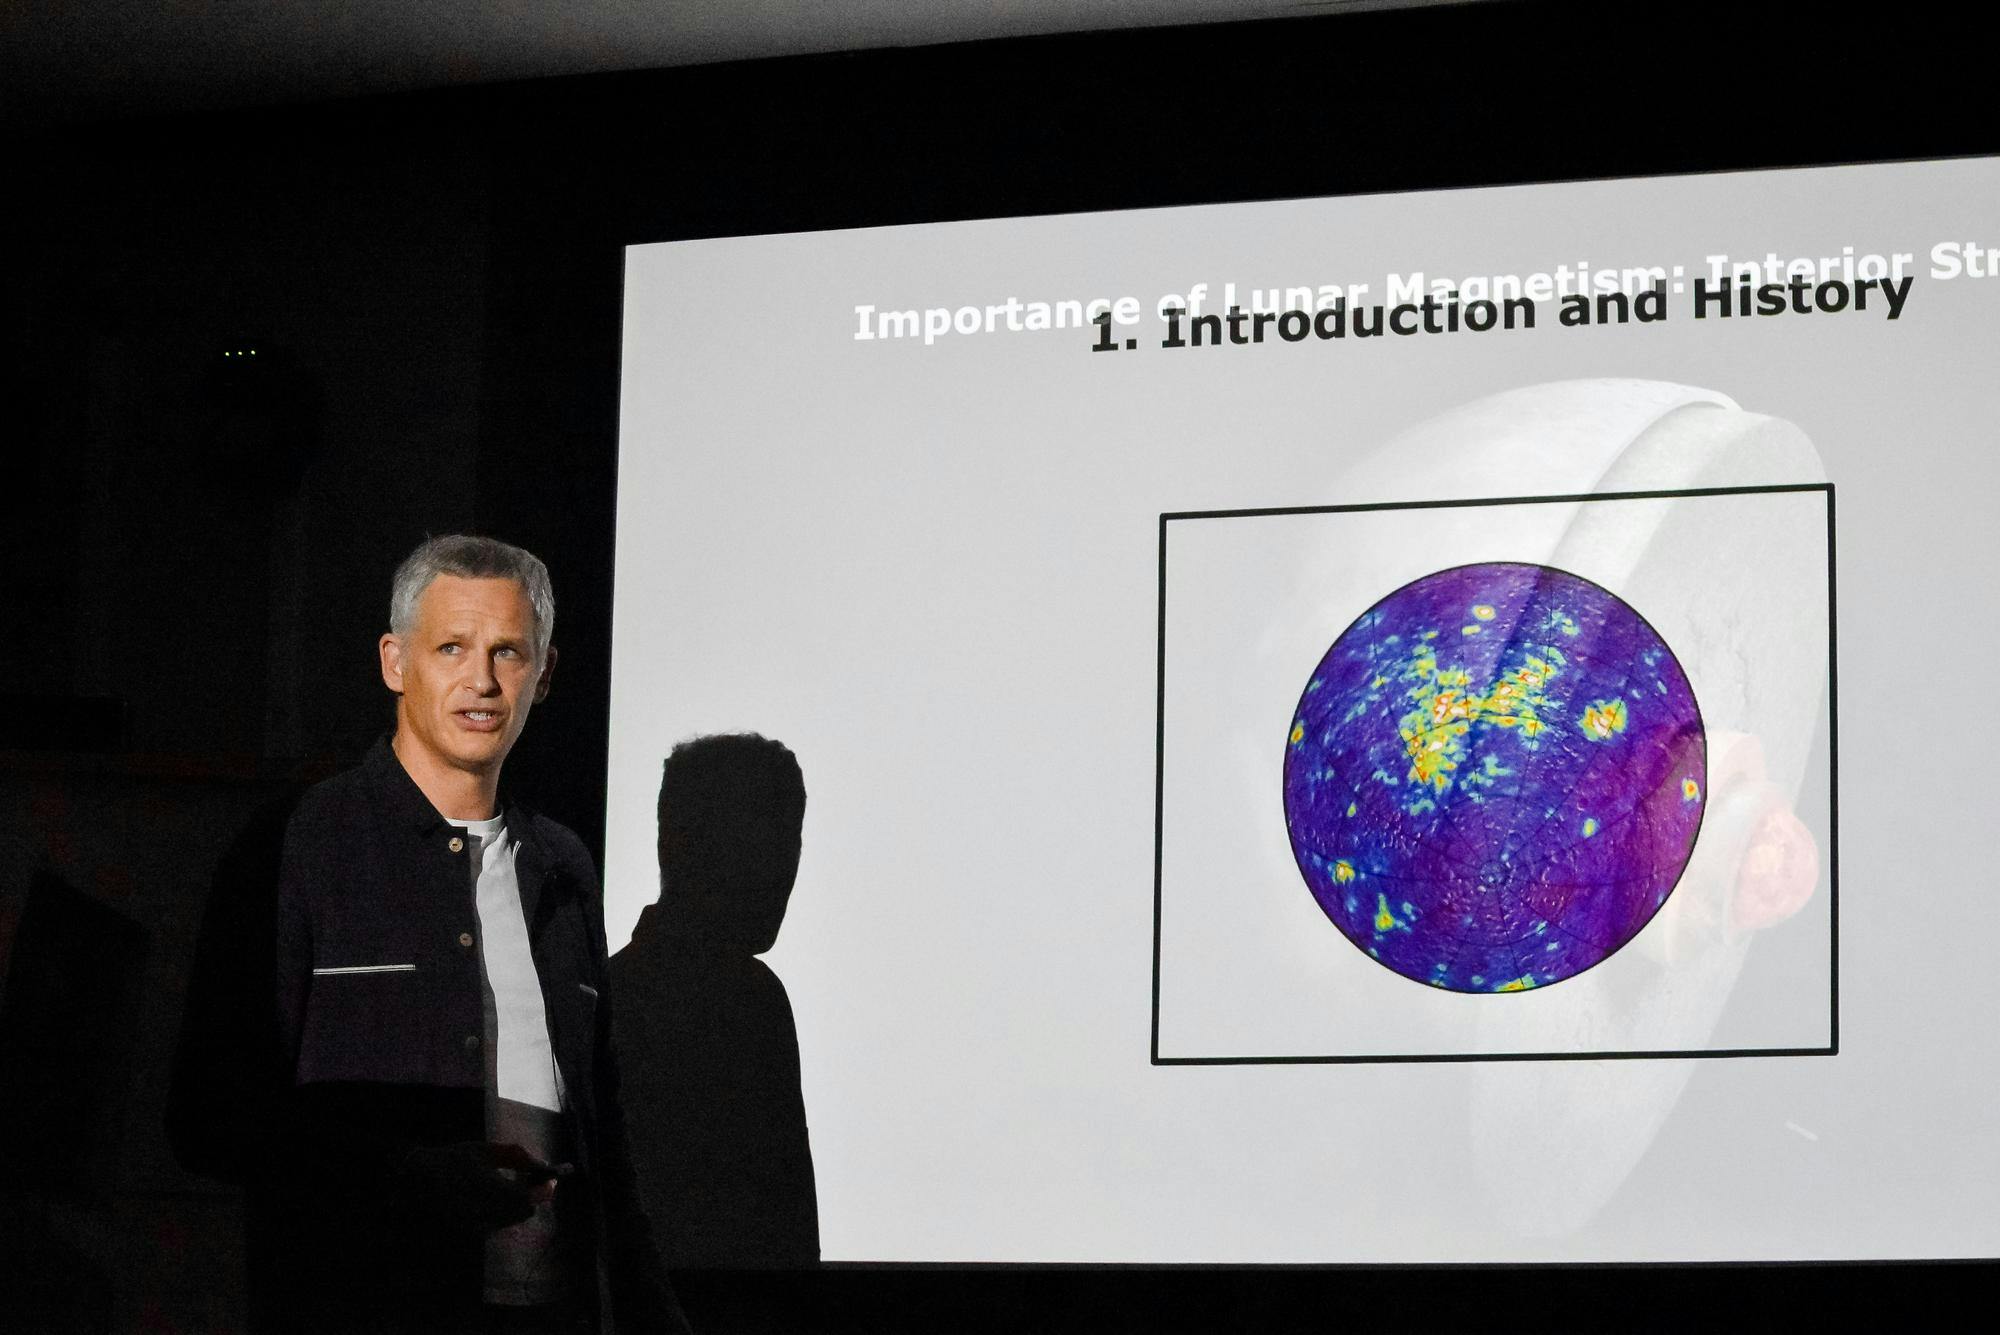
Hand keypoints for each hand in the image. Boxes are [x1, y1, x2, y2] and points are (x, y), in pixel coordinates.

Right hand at [397, 1140, 556, 1230]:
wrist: (418, 1180)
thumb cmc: (454, 1159)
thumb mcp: (485, 1150)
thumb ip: (516, 1156)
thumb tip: (542, 1164)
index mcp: (486, 1188)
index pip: (526, 1198)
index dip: (543, 1189)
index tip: (552, 1178)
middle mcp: (481, 1211)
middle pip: (524, 1211)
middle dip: (534, 1195)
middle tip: (534, 1179)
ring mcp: (475, 1225)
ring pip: (513, 1218)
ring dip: (521, 1203)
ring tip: (511, 1184)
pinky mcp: (471, 1231)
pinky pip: (500, 1223)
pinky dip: (506, 1211)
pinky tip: (495, 1197)